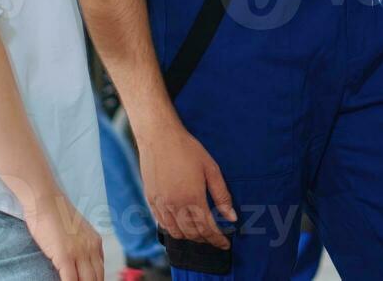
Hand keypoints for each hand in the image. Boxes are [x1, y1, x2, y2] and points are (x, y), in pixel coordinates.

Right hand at [21, 192, 103, 280]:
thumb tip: (82, 263)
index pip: (101, 270)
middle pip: (97, 278)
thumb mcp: (77, 231)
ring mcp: (79, 252)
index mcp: (95, 242)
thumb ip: (82, 246)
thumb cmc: (56, 214)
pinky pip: (70, 280)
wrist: (46, 200)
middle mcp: (92, 248)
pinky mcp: (65, 255)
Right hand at [140, 124, 236, 248]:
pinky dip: (174, 230)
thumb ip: (222, 195)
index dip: (217, 239)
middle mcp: (174, 206)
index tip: (225, 244)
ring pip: (176, 233)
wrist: (159, 137)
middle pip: (192, 234)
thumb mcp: (211, 169)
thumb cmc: (187, 150)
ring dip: (190, 237)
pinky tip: (182, 225)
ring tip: (201, 233)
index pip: (207, 228)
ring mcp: (160, 205)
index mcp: (192, 198)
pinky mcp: (151, 201)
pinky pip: (163, 224)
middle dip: (206, 239)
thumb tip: (232, 217)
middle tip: (216, 239)